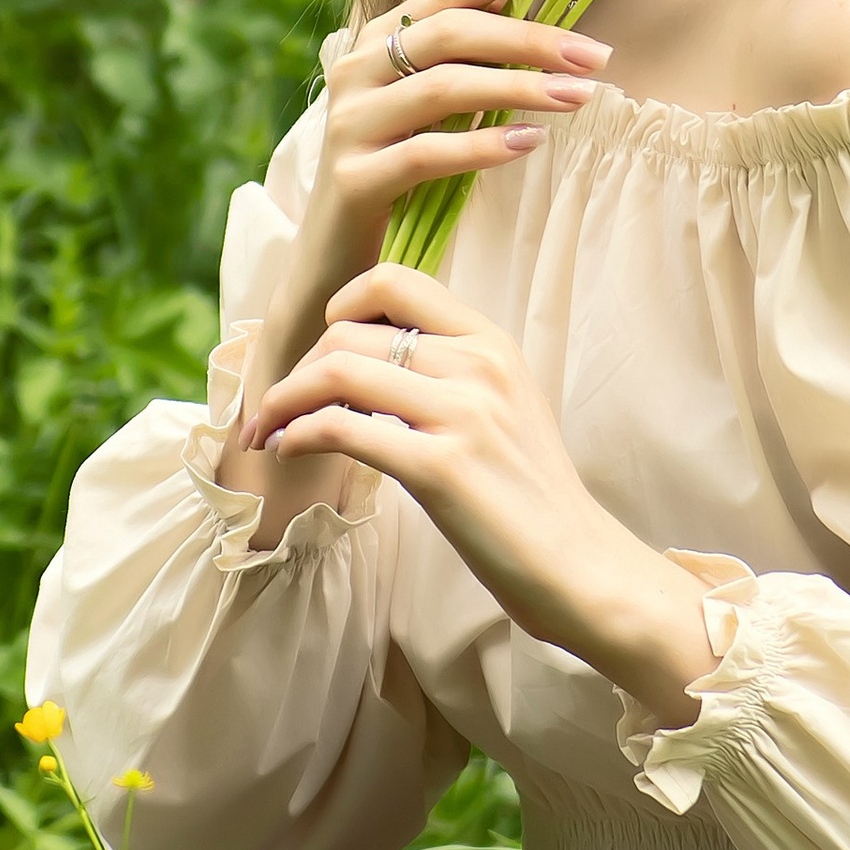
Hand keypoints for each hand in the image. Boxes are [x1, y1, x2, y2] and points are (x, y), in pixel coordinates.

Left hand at [245, 261, 714, 726]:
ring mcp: (461, 414)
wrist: (581, 568)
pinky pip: (342, 428)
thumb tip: (372, 360)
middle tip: (277, 407)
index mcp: (492, 344)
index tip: (322, 348)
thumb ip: (451, 374)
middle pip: (349, 331)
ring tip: (267, 429)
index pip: (396, 281)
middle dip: (296, 368)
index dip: (341, 305)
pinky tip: (289, 450)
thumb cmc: (532, 499)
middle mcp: (478, 366)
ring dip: (284, 399)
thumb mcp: (503, 410)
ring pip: (336, 371)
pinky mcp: (440, 468)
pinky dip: (298, 433)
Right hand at [249, 0, 607, 393]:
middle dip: (528, 40)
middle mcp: (353, 73)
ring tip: (579, 97)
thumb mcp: (425, 107)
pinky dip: (482, 146)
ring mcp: (348, 125)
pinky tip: (529, 144)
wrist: (332, 258)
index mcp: (373, 45)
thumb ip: (462, 55)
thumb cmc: (393, 172)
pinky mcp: (352, 179)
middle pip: (448, 36)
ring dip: (518, 89)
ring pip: (442, 89)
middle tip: (594, 56)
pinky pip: (426, 153)